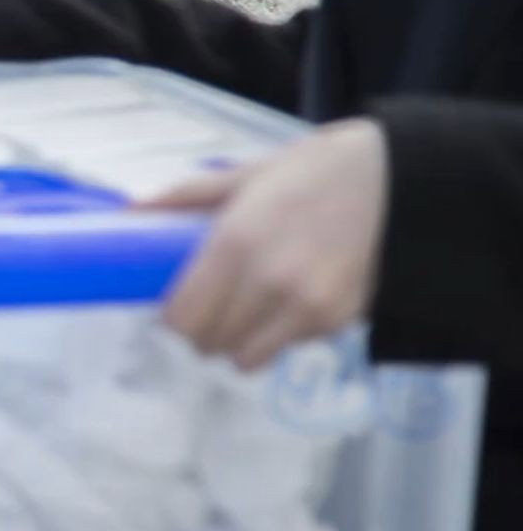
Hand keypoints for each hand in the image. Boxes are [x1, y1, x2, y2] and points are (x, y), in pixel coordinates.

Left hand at [139, 118, 389, 370]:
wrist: (402, 182)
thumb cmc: (315, 171)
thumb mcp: (246, 174)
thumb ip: (185, 197)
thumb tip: (129, 212)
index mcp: (234, 243)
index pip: (181, 318)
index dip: (173, 317)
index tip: (178, 306)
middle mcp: (266, 282)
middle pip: (207, 344)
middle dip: (202, 332)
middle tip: (211, 309)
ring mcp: (304, 307)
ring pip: (245, 359)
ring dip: (238, 343)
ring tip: (247, 313)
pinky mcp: (336, 322)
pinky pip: (286, 348)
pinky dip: (278, 336)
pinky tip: (287, 304)